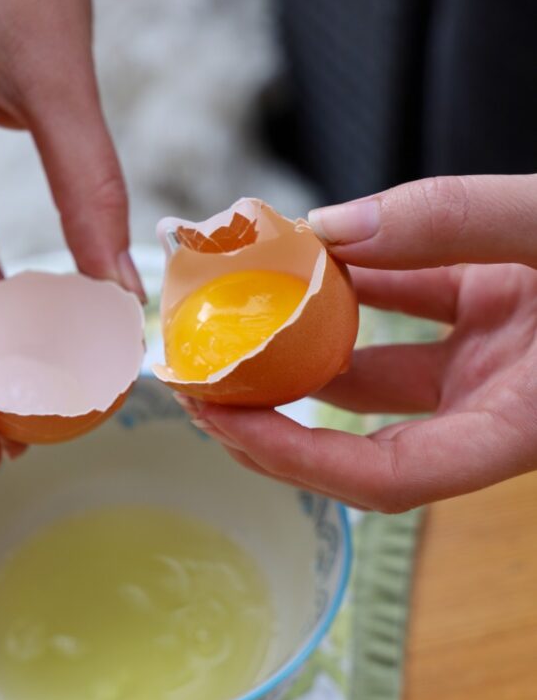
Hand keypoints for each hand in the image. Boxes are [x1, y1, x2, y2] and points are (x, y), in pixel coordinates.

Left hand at [180, 175, 536, 511]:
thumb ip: (460, 222)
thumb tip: (334, 228)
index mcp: (518, 425)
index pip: (387, 477)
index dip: (299, 458)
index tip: (225, 419)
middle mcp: (493, 406)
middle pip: (360, 444)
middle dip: (273, 421)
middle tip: (196, 382)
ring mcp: (490, 363)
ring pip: (375, 371)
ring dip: (302, 341)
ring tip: (231, 311)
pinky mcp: (492, 317)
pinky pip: (410, 307)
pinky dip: (358, 282)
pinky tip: (309, 252)